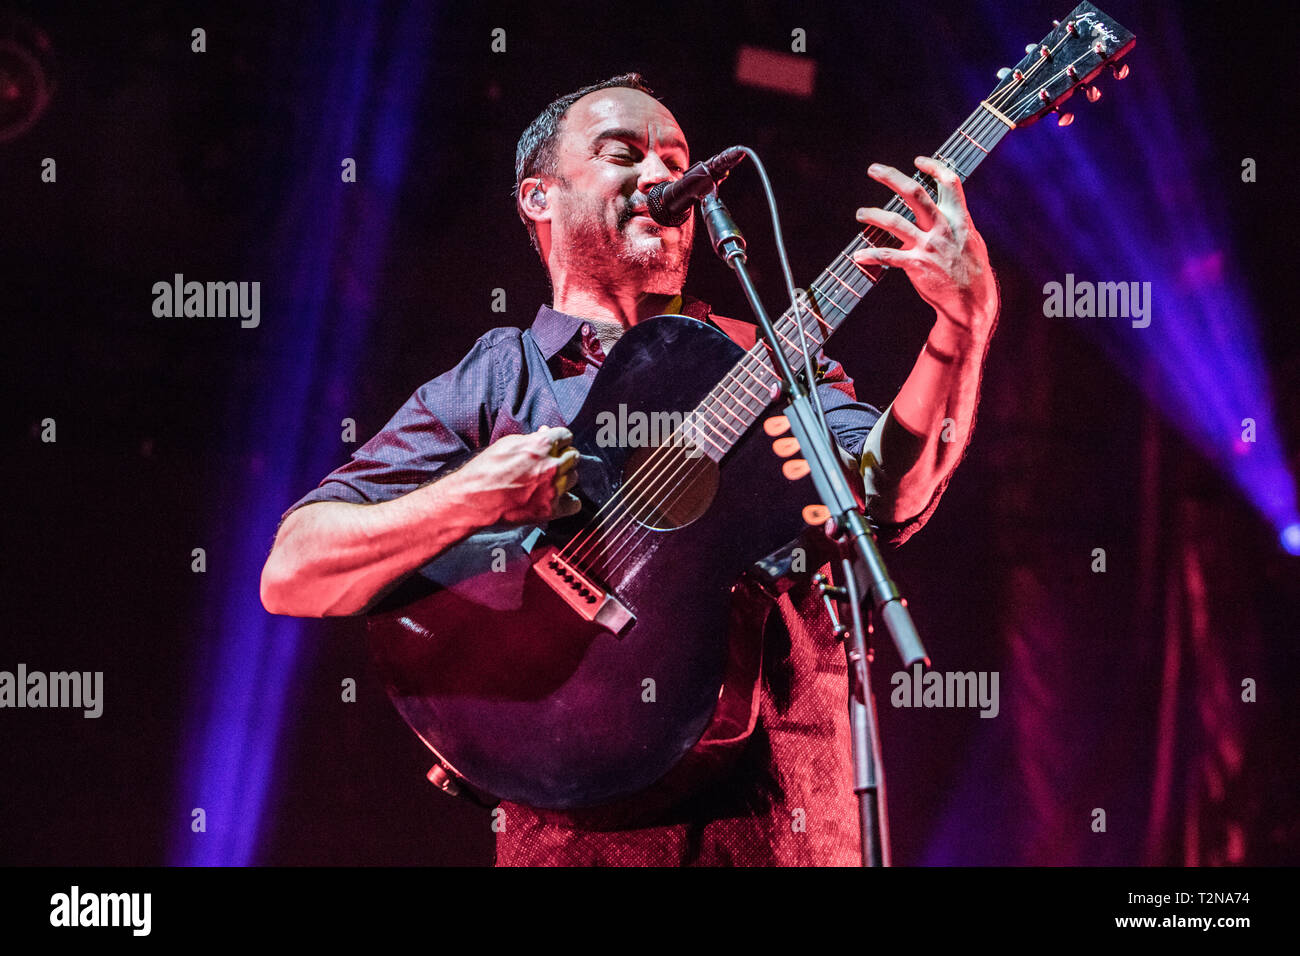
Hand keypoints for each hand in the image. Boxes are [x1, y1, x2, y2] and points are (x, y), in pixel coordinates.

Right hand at [458, 426, 581, 524]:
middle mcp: (552, 465)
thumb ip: (531, 438)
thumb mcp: (507, 444)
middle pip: (574, 456)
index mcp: (542, 445)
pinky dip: (569, 501)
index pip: (566, 436)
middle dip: (565, 457)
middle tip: (553, 462)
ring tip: (550, 480)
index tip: (557, 445)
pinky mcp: (550, 509)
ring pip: (575, 478)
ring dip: (566, 478)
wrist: (473, 499)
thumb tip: (545, 432)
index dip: (560, 440)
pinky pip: (575, 504)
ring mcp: (553, 488)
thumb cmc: (485, 470)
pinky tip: (559, 498)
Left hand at [852, 157, 996, 338]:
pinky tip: (857, 256)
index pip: (949, 182)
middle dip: (891, 177)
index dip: (933, 167)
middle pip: (914, 193)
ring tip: (860, 213)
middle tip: (873, 169)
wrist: (971, 301)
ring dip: (873, 214)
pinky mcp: (917, 265)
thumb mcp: (971, 240)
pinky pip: (887, 256)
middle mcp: (942, 227)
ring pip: (894, 221)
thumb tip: (947, 208)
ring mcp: (928, 245)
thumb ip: (956, 222)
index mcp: (958, 218)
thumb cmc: (970, 271)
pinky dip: (869, 255)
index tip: (917, 161)